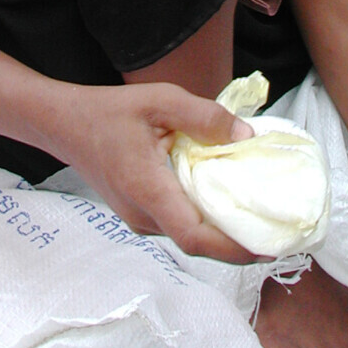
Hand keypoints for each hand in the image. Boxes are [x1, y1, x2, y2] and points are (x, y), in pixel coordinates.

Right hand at [66, 83, 258, 262]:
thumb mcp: (160, 100)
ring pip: (190, 236)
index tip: (269, 246)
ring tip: (264, 222)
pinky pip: (180, 223)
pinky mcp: (140, 214)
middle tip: (282, 236)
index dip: (234, 248)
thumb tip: (246, 135)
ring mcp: (139, 218)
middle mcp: (143, 214)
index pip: (195, 235)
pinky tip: (229, 205)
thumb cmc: (109, 112)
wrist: (65, 126)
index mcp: (148, 189)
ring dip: (225, 234)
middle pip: (199, 243)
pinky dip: (208, 221)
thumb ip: (204, 116)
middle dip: (241, 246)